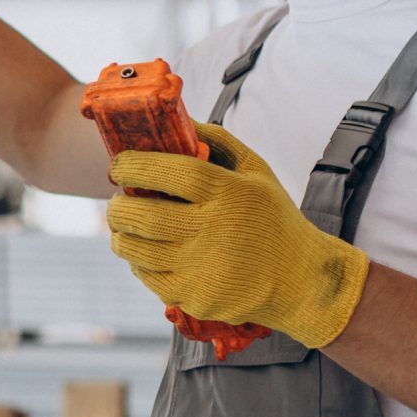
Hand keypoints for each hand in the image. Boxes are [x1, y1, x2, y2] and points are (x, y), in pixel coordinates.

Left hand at [107, 124, 368, 351]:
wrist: (300, 279)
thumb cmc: (273, 218)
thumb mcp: (256, 171)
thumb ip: (217, 141)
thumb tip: (178, 119)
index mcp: (227, 193)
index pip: (166, 172)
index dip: (133, 166)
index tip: (119, 165)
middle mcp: (211, 230)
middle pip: (140, 214)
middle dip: (117, 206)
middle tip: (117, 201)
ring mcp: (201, 269)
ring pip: (134, 249)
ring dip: (121, 234)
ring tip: (127, 225)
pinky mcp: (195, 298)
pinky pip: (147, 277)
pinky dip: (140, 262)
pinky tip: (150, 252)